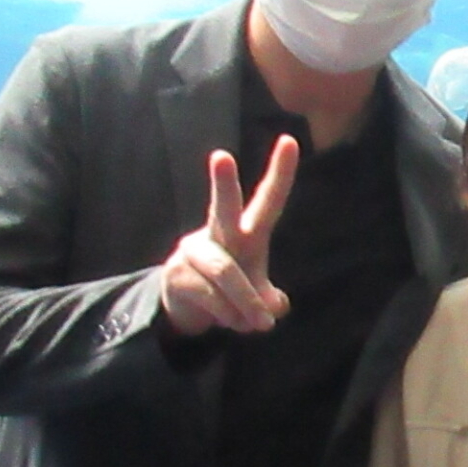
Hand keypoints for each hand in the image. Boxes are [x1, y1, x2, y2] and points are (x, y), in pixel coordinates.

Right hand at [158, 138, 299, 337]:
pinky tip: (233, 323)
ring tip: (259, 325)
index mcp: (245, 231)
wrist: (185, 307)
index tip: (290, 141)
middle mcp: (217, 234)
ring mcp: (194, 252)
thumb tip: (275, 306)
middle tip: (221, 157)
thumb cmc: (230, 287)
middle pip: (222, 208)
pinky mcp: (178, 275)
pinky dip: (230, 316)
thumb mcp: (256, 291)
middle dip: (223, 184)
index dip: (280, 173)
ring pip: (227, 274)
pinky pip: (212, 297)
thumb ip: (268, 297)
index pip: (267, 200)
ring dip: (246, 304)